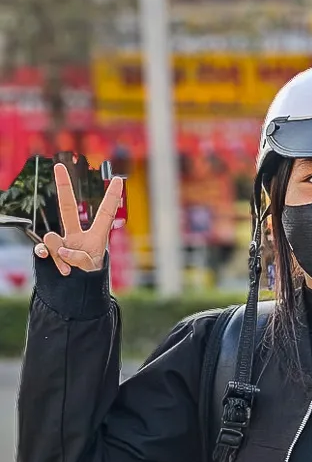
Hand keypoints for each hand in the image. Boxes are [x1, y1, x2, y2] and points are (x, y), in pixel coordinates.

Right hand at [33, 162, 122, 276]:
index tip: (119, 179)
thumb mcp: (90, 270)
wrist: (75, 295)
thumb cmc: (89, 281)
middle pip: (67, 208)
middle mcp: (77, 236)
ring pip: (53, 238)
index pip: (105, 214)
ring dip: (61, 257)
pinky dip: (47, 256)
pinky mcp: (47, 251)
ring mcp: (61, 242)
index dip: (112, 197)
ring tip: (69, 271)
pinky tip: (50, 261)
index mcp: (96, 237)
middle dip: (63, 187)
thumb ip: (77, 258)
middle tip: (58, 166)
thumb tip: (61, 249)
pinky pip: (42, 248)